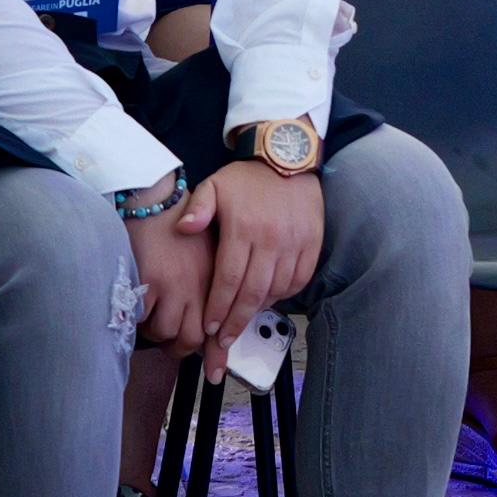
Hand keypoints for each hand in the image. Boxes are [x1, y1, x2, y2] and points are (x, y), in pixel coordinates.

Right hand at [126, 202, 215, 354]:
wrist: (153, 200)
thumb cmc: (177, 228)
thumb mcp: (204, 254)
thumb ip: (207, 290)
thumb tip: (207, 329)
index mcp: (215, 278)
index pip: (217, 325)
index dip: (217, 354)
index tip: (216, 374)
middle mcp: (198, 285)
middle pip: (190, 338)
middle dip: (177, 345)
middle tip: (167, 338)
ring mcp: (174, 285)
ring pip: (165, 331)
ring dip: (155, 330)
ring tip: (150, 314)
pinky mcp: (150, 283)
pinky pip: (142, 318)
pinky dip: (137, 317)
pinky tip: (136, 304)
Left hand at [189, 157, 326, 341]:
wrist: (288, 156)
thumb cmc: (246, 177)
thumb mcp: (214, 185)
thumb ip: (198, 209)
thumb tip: (183, 228)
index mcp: (243, 228)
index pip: (228, 279)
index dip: (218, 307)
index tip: (210, 328)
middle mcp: (270, 239)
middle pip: (252, 293)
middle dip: (236, 322)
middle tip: (224, 341)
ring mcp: (294, 242)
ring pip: (276, 289)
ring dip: (259, 310)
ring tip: (243, 322)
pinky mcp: (312, 242)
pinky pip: (299, 279)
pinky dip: (285, 294)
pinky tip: (269, 299)